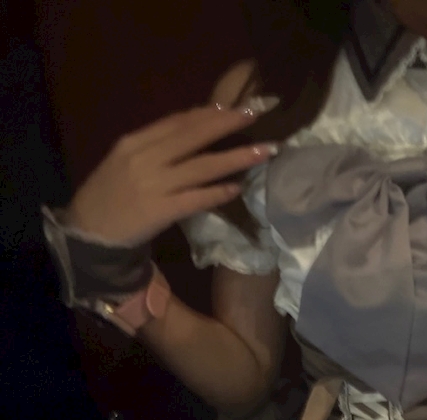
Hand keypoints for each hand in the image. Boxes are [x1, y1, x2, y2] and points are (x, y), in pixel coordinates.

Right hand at [65, 103, 278, 244]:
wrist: (88, 232)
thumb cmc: (111, 195)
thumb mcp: (126, 160)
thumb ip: (157, 144)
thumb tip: (197, 127)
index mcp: (134, 142)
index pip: (177, 122)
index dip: (208, 113)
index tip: (234, 106)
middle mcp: (145, 158)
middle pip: (193, 136)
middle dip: (227, 124)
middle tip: (256, 114)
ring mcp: (154, 185)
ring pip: (202, 166)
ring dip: (236, 158)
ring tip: (264, 151)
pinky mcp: (162, 210)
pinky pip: (197, 198)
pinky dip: (218, 192)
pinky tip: (238, 188)